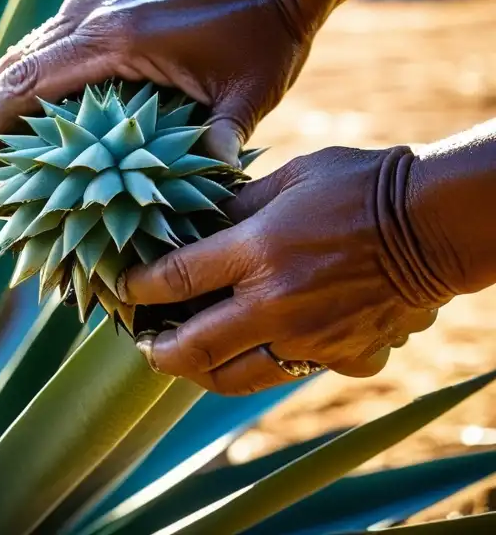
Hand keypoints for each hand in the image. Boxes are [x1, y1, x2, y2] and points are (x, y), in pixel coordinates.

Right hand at [0, 0, 346, 171]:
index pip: (27, 83)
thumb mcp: (250, 93)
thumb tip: (210, 186)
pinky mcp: (104, 4)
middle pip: (13, 68)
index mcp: (114, 39)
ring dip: (0, 93)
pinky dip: (26, 74)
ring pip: (25, 52)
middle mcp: (91, 15)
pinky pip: (47, 42)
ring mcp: (94, 4)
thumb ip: (222, 137)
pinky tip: (25, 105)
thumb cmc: (264, 34)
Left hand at [123, 146, 443, 395]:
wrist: (434, 222)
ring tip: (184, 360)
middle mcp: (276, 303)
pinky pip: (288, 372)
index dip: (137, 288)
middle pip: (194, 347)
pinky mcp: (341, 356)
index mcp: (257, 251)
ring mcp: (309, 337)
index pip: (175, 279)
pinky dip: (262, 366)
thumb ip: (236, 208)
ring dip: (201, 373)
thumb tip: (195, 227)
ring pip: (236, 378)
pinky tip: (250, 352)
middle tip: (142, 345)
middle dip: (157, 351)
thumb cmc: (359, 184)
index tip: (121, 290)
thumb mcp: (289, 178)